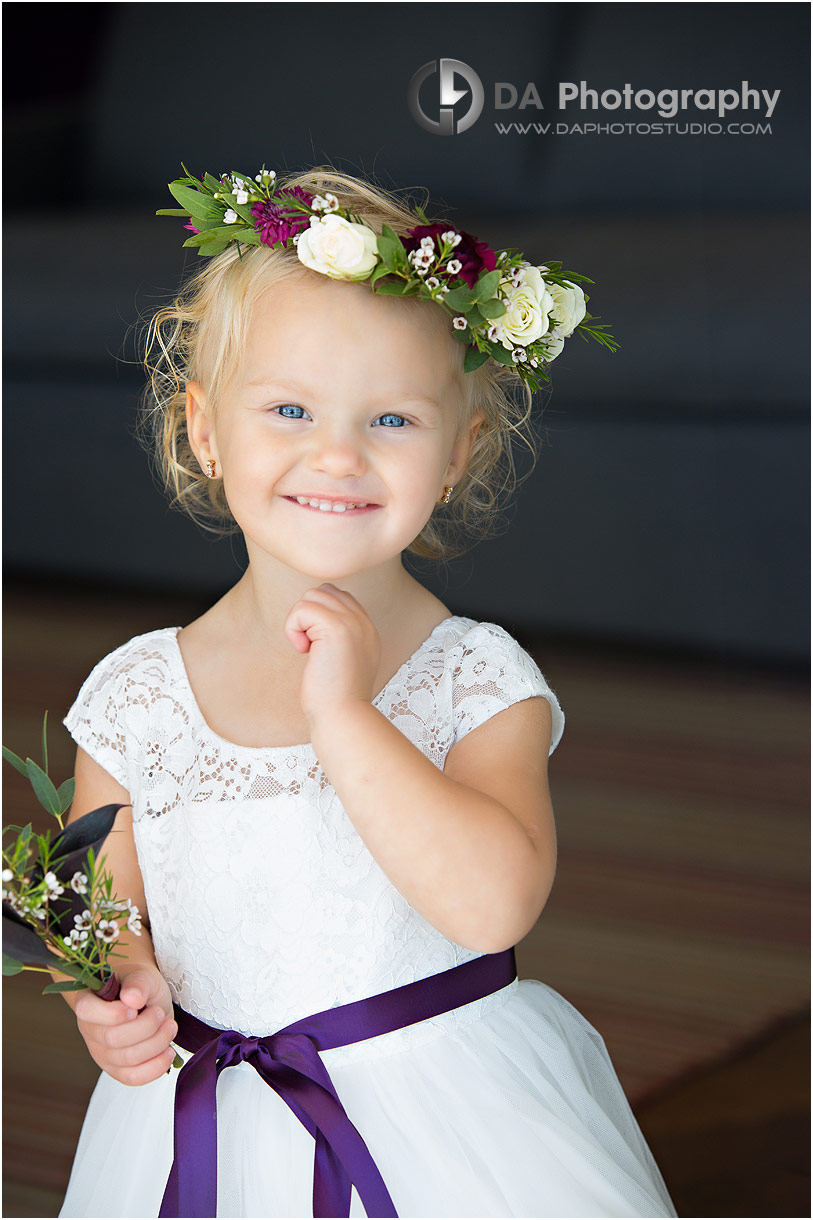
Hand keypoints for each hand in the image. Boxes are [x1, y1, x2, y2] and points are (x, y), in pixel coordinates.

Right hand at [73, 963, 176, 1085]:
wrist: (146, 1000)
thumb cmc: (140, 986)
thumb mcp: (142, 975)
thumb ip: (138, 983)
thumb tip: (132, 998)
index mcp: (89, 1001)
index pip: (87, 1010)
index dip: (113, 1013)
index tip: (136, 1007)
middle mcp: (91, 1030)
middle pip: (113, 1038)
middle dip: (146, 1026)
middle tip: (160, 1012)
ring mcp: (102, 1053)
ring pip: (127, 1059)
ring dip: (157, 1042)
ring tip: (169, 1026)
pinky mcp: (117, 1070)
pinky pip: (133, 1077)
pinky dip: (155, 1067)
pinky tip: (168, 1051)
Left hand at [284, 583, 380, 725]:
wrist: (343, 716)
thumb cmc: (336, 698)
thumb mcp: (344, 662)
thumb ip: (338, 638)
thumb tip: (311, 623)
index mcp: (367, 629)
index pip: (338, 596)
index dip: (318, 615)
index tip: (317, 646)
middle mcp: (363, 622)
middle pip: (323, 591)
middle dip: (307, 615)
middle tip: (310, 646)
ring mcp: (352, 622)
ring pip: (311, 596)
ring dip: (299, 621)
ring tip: (307, 648)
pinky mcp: (336, 627)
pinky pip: (302, 609)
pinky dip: (293, 628)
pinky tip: (303, 651)